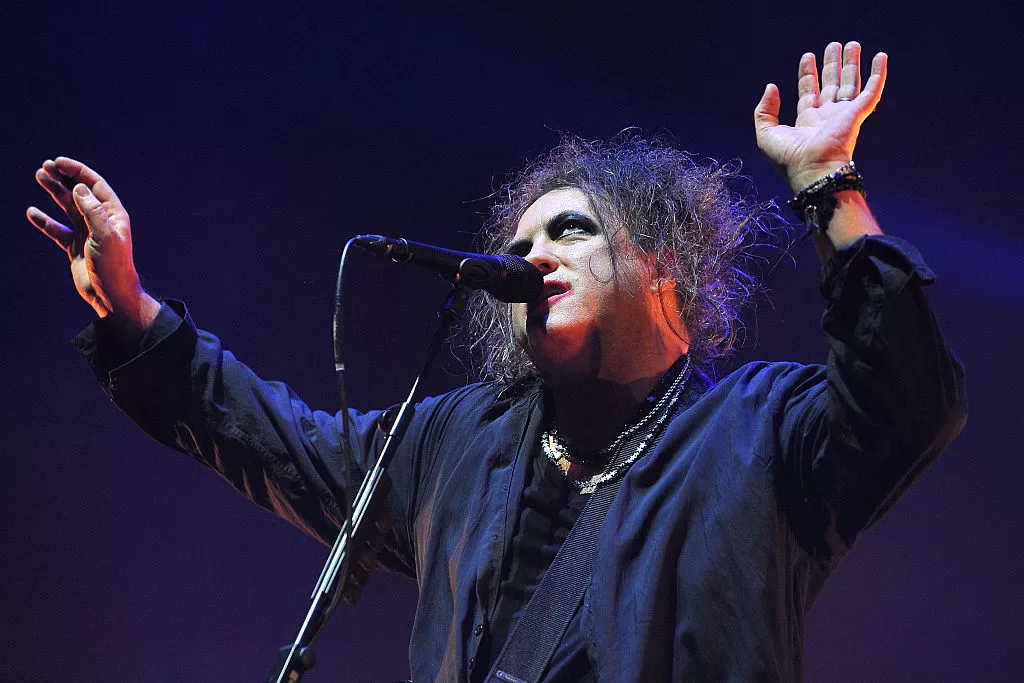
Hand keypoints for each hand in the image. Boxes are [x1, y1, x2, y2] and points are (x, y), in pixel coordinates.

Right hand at [27, 157, 158, 336]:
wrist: (111, 296)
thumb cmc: (114, 266)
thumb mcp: (105, 236)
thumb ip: (92, 211)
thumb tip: (80, 187)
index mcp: (113, 214)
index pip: (94, 185)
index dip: (77, 171)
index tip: (58, 161)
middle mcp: (101, 221)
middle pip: (80, 192)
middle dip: (63, 177)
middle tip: (45, 166)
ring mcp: (87, 234)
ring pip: (68, 207)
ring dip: (54, 192)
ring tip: (39, 176)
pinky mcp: (75, 247)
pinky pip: (57, 230)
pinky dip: (45, 221)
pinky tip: (32, 212)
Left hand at [754, 41, 886, 191]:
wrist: (813, 169)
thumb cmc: (789, 158)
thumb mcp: (766, 133)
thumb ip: (765, 110)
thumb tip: (771, 87)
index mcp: (806, 123)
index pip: (808, 93)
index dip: (808, 74)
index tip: (808, 57)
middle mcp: (826, 118)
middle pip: (831, 85)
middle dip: (832, 65)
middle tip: (833, 45)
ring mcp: (843, 115)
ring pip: (850, 84)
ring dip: (851, 64)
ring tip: (851, 45)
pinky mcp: (857, 114)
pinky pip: (872, 91)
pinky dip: (878, 74)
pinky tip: (880, 57)